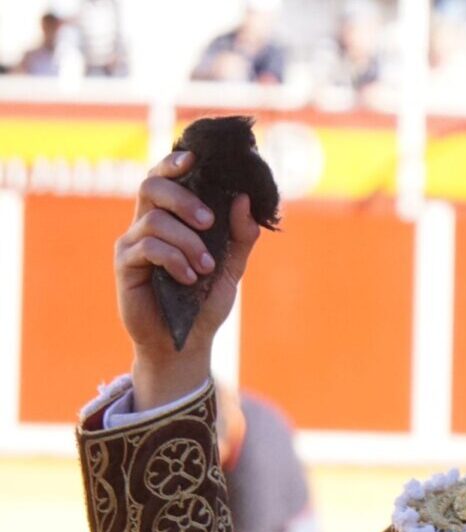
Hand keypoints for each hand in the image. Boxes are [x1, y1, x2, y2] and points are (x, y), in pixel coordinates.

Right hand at [115, 150, 260, 408]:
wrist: (186, 343)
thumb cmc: (205, 302)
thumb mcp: (232, 266)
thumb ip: (240, 235)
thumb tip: (243, 199)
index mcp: (172, 219)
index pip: (166, 179)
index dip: (174, 162)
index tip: (194, 157)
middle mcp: (147, 225)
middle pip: (151, 186)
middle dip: (183, 198)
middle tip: (209, 221)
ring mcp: (133, 244)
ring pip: (154, 220)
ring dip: (187, 242)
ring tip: (206, 268)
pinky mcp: (126, 266)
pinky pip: (148, 247)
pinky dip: (174, 259)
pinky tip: (189, 278)